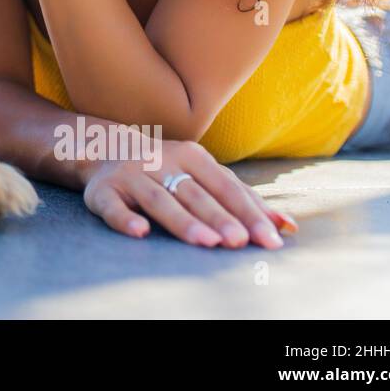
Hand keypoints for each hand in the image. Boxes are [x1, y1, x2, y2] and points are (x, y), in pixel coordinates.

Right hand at [80, 139, 298, 248]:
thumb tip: (287, 228)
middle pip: (194, 193)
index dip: (247, 211)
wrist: (104, 148)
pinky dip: (124, 218)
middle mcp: (160, 161)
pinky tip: (140, 232)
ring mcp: (130, 175)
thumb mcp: (204, 174)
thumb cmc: (167, 168)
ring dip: (182, 220)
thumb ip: (242, 199)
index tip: (269, 238)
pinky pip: (112, 206)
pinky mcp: (102, 191)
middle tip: (239, 241)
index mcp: (191, 155)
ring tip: (206, 242)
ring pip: (158, 199)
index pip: (225, 185)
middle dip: (218, 217)